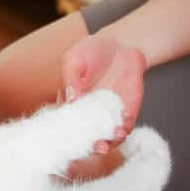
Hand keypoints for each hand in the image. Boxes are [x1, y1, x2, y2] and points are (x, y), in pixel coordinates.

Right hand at [57, 35, 146, 179]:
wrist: (122, 45)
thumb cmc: (92, 50)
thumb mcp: (75, 58)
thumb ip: (71, 77)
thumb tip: (70, 98)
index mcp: (69, 103)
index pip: (64, 124)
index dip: (64, 135)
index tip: (66, 141)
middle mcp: (88, 114)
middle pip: (85, 137)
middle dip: (88, 145)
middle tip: (94, 146)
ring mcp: (107, 116)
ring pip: (105, 137)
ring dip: (107, 143)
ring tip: (109, 141)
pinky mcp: (125, 113)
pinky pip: (124, 128)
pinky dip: (124, 131)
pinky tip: (123, 126)